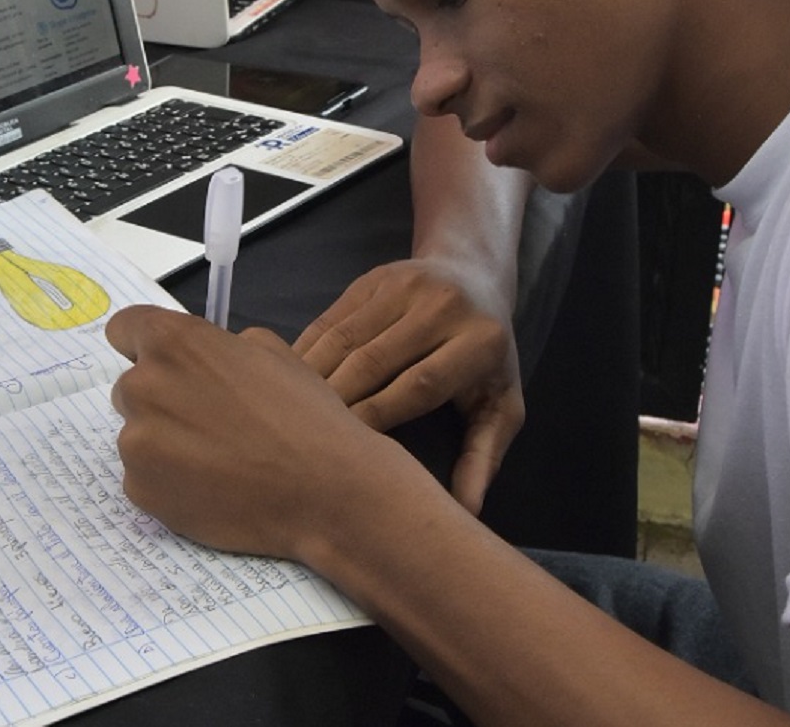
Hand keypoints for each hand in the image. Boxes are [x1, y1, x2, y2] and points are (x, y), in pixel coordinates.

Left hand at [107, 304, 409, 562]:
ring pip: (139, 434)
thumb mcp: (270, 351)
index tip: (162, 361)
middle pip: (131, 386)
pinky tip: (212, 485)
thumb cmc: (302, 412)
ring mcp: (136, 443)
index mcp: (173, 342)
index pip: (123, 328)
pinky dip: (169, 480)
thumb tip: (203, 361)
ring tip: (217, 458)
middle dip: (160, 397)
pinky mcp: (140, 490)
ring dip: (164, 442)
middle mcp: (143, 386)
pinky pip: (144, 477)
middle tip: (207, 418)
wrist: (322, 488)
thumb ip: (220, 347)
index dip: (142, 343)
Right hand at [293, 257, 524, 513]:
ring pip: (346, 337)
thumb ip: (484, 456)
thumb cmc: (487, 356)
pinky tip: (288, 378)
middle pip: (375, 359)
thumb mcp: (501, 403)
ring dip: (312, 376)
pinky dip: (307, 349)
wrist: (474, 277)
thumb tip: (467, 512)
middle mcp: (441, 305)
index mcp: (478, 341)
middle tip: (306, 438)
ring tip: (289, 412)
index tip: (347, 452)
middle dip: (337, 400)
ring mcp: (403, 283)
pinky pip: (331, 317)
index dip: (378, 417)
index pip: (418, 384)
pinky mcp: (373, 276)